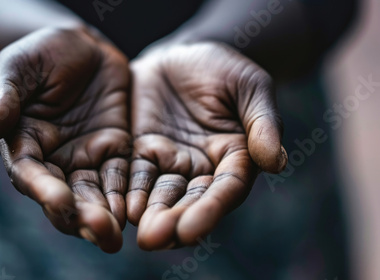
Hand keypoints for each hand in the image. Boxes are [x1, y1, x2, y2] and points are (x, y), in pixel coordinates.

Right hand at [0, 26, 129, 252]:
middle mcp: (54, 159)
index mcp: (24, 143)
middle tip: (100, 232)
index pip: (30, 174)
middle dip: (80, 217)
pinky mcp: (114, 148)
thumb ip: (5, 96)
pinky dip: (126, 195)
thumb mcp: (19, 68)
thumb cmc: (42, 53)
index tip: (60, 203)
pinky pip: (121, 176)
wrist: (82, 46)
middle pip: (64, 196)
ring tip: (115, 235)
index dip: (44, 190)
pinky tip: (135, 211)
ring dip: (104, 216)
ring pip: (93, 194)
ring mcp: (85, 156)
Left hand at [127, 42, 286, 249]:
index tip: (191, 231)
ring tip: (139, 234)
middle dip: (174, 221)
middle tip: (155, 239)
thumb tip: (277, 162)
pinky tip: (122, 208)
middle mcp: (203, 168)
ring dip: (150, 215)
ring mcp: (171, 161)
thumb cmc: (225, 69)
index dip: (209, 210)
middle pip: (190, 200)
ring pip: (161, 194)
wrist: (184, 55)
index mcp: (235, 157)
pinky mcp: (142, 150)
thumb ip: (263, 123)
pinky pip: (135, 174)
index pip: (225, 189)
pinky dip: (130, 192)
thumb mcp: (251, 87)